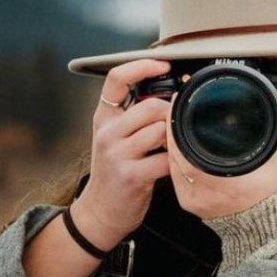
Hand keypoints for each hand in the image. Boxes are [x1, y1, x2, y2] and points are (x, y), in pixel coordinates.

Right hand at [70, 58, 173, 249]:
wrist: (99, 212)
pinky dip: (177, 161)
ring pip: (160, 131)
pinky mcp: (131, 176)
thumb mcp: (115, 139)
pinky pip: (165, 159)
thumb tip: (169, 95)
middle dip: (171, 112)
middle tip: (176, 124)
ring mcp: (117, 154)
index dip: (142, 66)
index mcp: (103, 118)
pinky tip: (177, 164)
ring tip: (174, 146)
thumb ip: (134, 117)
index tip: (164, 64)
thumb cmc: (115, 172)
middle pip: (150, 106)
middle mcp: (107, 133)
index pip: (116, 79)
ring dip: (175, 138)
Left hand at [166, 89, 276, 219]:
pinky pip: (175, 173)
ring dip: (174, 141)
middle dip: (175, 128)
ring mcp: (192, 199)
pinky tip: (180, 142)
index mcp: (225, 184)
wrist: (262, 223)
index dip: (178, 127)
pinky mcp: (187, 201)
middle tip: (177, 106)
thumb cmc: (271, 192)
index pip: (186, 152)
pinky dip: (176, 156)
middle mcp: (203, 193)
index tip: (180, 104)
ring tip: (177, 119)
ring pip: (173, 163)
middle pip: (176, 154)